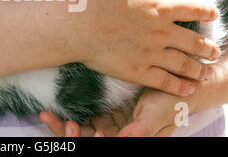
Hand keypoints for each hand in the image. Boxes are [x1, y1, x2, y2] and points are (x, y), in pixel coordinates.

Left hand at [41, 87, 199, 136]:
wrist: (180, 84)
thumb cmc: (172, 102)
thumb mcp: (157, 116)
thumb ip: (140, 131)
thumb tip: (121, 140)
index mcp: (128, 140)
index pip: (99, 144)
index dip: (84, 140)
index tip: (72, 126)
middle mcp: (117, 135)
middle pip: (85, 139)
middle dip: (65, 133)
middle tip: (49, 119)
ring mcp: (110, 123)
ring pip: (80, 130)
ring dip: (62, 126)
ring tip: (47, 115)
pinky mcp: (107, 110)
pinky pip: (84, 115)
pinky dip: (68, 114)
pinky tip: (52, 109)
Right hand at [66, 0, 218, 95]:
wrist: (74, 24)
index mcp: (160, 7)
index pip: (194, 9)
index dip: (207, 11)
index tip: (213, 15)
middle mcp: (161, 32)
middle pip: (195, 41)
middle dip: (208, 48)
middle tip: (215, 52)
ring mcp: (151, 54)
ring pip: (184, 64)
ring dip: (199, 69)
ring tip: (206, 72)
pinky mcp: (137, 71)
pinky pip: (165, 82)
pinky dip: (180, 86)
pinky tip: (188, 88)